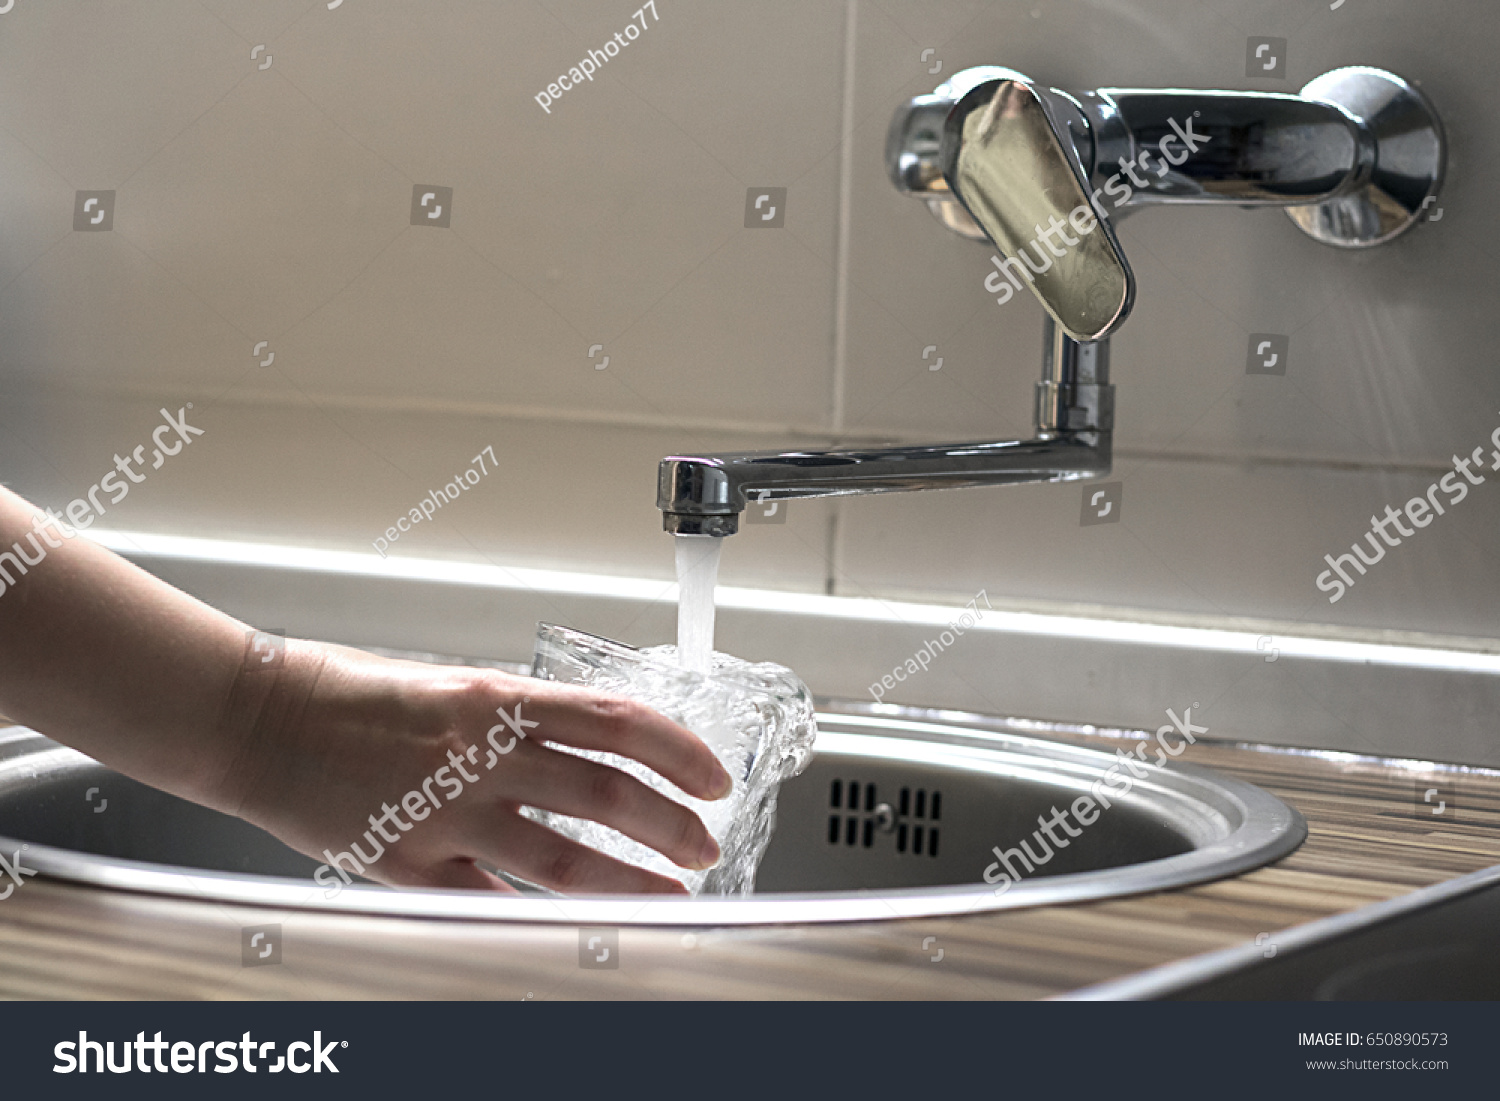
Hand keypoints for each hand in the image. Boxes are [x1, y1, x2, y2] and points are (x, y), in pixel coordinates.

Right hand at [217, 640, 732, 895]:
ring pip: (564, 859)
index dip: (679, 750)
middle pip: (607, 795)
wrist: (259, 720)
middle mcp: (482, 756)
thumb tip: (585, 744)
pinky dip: (538, 917)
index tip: (711, 775)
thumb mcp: (450, 685)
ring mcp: (449, 816)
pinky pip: (491, 901)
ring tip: (669, 894)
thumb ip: (518, 717)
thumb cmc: (349, 693)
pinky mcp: (412, 864)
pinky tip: (575, 929)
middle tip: (703, 843)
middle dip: (671, 826)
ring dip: (630, 881)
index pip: (617, 721)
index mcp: (496, 699)